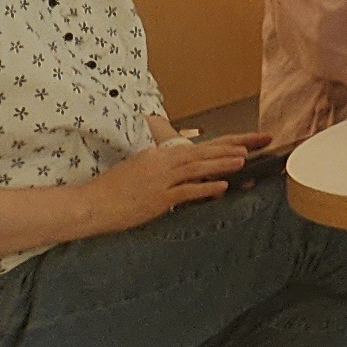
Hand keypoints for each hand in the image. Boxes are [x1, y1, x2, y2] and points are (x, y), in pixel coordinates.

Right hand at [90, 135, 259, 231]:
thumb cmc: (111, 190)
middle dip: (232, 147)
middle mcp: (161, 163)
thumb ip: (161, 169)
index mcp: (158, 156)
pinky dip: (205, 189)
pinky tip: (222, 187)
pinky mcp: (157, 199)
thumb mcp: (138, 170)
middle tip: (257, 142)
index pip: (197, 148)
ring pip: (197, 168)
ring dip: (222, 163)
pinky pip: (186, 192)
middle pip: (203, 152)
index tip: (245, 142)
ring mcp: (160, 181)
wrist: (89, 204)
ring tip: (244, 159)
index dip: (223, 145)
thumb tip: (183, 174)